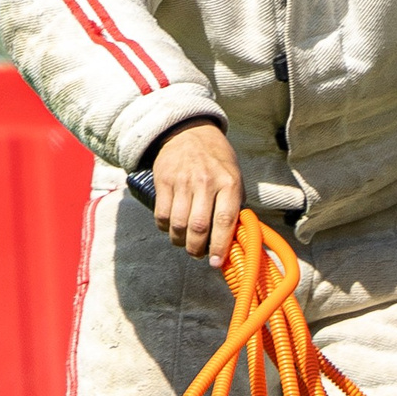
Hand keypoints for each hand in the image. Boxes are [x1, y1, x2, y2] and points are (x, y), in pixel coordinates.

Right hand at [150, 120, 242, 269]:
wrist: (189, 133)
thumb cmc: (216, 160)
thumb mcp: (234, 177)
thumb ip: (235, 205)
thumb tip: (235, 239)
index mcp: (228, 183)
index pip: (225, 221)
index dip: (220, 246)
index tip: (217, 262)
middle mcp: (206, 182)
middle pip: (198, 228)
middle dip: (197, 249)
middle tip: (198, 254)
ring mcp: (182, 182)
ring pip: (178, 225)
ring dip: (180, 241)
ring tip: (185, 242)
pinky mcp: (163, 181)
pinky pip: (161, 215)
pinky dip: (165, 228)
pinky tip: (172, 227)